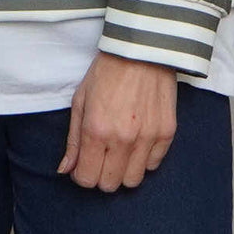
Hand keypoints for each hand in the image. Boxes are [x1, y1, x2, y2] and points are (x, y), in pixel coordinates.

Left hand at [57, 51, 176, 191]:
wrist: (141, 49)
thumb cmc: (106, 71)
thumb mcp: (80, 100)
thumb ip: (73, 139)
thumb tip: (66, 170)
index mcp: (96, 130)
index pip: (87, 179)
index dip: (82, 174)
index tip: (84, 162)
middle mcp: (122, 139)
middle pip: (110, 185)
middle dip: (101, 174)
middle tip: (102, 154)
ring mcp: (147, 138)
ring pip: (133, 181)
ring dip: (123, 170)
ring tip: (120, 149)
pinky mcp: (167, 133)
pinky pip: (153, 165)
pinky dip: (144, 159)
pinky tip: (138, 140)